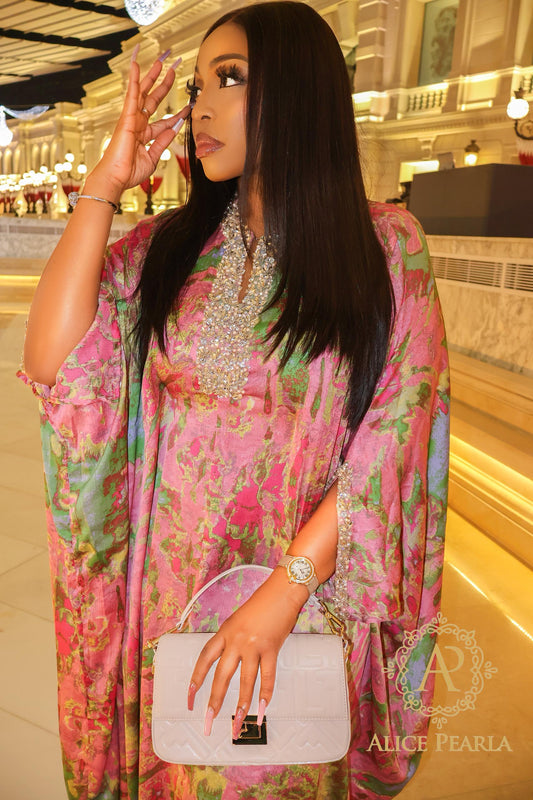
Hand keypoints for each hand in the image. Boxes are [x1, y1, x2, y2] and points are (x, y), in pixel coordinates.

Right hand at [85, 47, 189, 200]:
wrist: (117, 178)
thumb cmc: (130, 172)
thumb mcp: (153, 157)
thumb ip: (163, 142)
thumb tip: (174, 129)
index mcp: (144, 135)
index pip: (164, 121)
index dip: (177, 115)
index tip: (188, 108)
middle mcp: (138, 124)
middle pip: (153, 100)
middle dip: (163, 86)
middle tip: (173, 72)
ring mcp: (132, 119)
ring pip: (143, 92)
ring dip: (151, 77)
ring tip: (160, 62)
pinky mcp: (127, 117)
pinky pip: (131, 95)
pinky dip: (134, 80)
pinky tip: (136, 65)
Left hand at [188, 569, 307, 738]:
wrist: (281, 591)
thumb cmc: (261, 604)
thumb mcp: (238, 620)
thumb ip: (231, 640)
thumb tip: (227, 661)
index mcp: (224, 632)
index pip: (204, 659)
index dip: (195, 680)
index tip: (189, 699)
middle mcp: (236, 640)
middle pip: (221, 676)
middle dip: (214, 701)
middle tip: (208, 722)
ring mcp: (254, 645)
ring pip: (245, 681)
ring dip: (241, 706)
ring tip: (238, 724)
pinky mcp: (271, 648)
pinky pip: (268, 676)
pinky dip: (265, 695)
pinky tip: (262, 710)